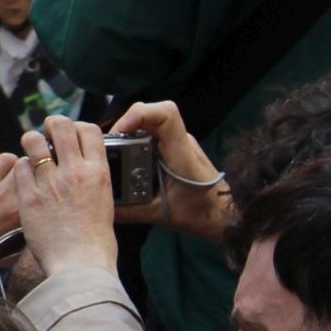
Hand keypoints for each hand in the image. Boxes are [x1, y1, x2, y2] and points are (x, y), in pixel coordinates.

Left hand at [15, 117, 121, 276]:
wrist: (80, 267)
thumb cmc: (96, 244)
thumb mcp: (105, 205)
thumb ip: (93, 183)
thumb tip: (85, 171)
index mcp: (97, 174)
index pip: (89, 131)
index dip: (78, 127)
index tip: (70, 133)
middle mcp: (74, 172)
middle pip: (61, 127)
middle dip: (52, 125)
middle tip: (47, 134)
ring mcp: (49, 183)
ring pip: (34, 141)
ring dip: (31, 141)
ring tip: (31, 149)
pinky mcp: (28, 197)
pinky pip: (19, 167)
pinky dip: (20, 168)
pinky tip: (23, 176)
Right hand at [110, 100, 228, 237]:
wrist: (227, 216)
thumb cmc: (201, 214)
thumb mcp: (162, 215)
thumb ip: (131, 211)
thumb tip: (104, 209)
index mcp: (181, 152)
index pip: (165, 113)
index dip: (138, 115)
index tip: (119, 133)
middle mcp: (181, 141)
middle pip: (151, 114)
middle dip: (125, 126)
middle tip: (110, 148)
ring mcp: (180, 143)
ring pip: (150, 123)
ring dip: (130, 133)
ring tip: (115, 155)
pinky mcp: (176, 149)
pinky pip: (153, 134)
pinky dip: (137, 142)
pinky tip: (128, 162)